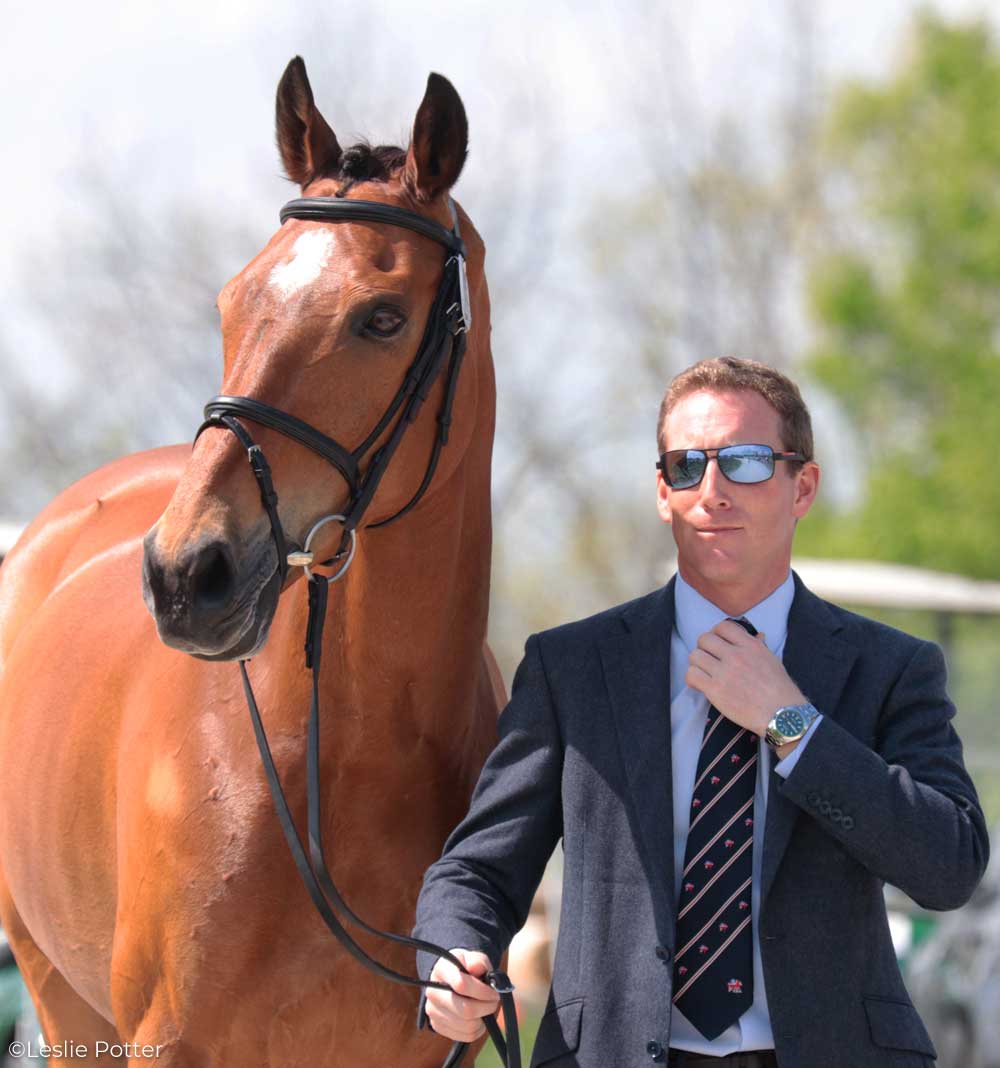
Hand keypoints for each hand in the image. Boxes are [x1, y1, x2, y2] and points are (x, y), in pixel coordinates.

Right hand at [425, 948, 499, 1042]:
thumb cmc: (466, 968)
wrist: (451, 981)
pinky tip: (478, 1018)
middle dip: (486, 1007)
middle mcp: (432, 991)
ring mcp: (433, 1010)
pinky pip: (464, 1036)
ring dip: (483, 1018)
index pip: (461, 985)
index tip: (494, 992)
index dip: (482, 991)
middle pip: (465, 1009)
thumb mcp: (474, 958)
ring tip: (485, 1008)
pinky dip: (477, 1029)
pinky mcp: (437, 1026)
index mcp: (441, 970)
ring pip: (467, 1025)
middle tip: (494, 1002)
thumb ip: (478, 961)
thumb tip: (475, 968)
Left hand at [685, 620, 806, 736]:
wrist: (782, 716)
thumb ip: (760, 646)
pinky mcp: (715, 690)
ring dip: (696, 663)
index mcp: (751, 646)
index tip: (717, 644)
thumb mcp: (772, 661)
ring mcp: (724, 672)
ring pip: (694, 655)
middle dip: (704, 647)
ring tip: (703, 672)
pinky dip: (692, 679)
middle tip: (709, 659)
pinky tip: (699, 684)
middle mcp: (736, 656)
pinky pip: (691, 675)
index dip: (716, 633)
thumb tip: (757, 635)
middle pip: (704, 639)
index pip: (723, 626)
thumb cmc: (780, 690)